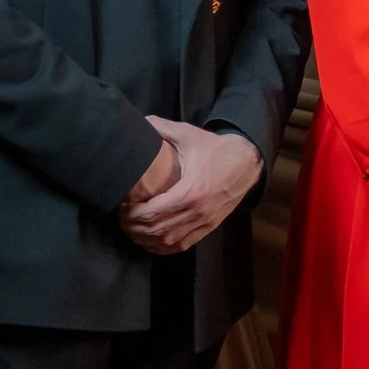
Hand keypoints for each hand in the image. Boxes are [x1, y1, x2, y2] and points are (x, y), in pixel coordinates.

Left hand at [118, 120, 260, 253]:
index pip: (151, 214)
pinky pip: (181, 245)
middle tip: (121, 217)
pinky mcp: (209, 227)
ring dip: (145, 238)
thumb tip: (136, 121)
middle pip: (155, 231)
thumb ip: (161, 127)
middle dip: (133, 227)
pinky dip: (162, 246)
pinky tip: (151, 239)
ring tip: (133, 227)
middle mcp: (198, 211)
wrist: (247, 162)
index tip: (121, 206)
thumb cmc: (216, 149)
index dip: (130, 214)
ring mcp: (204, 222)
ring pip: (166, 242)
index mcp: (191, 191)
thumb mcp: (189, 135)